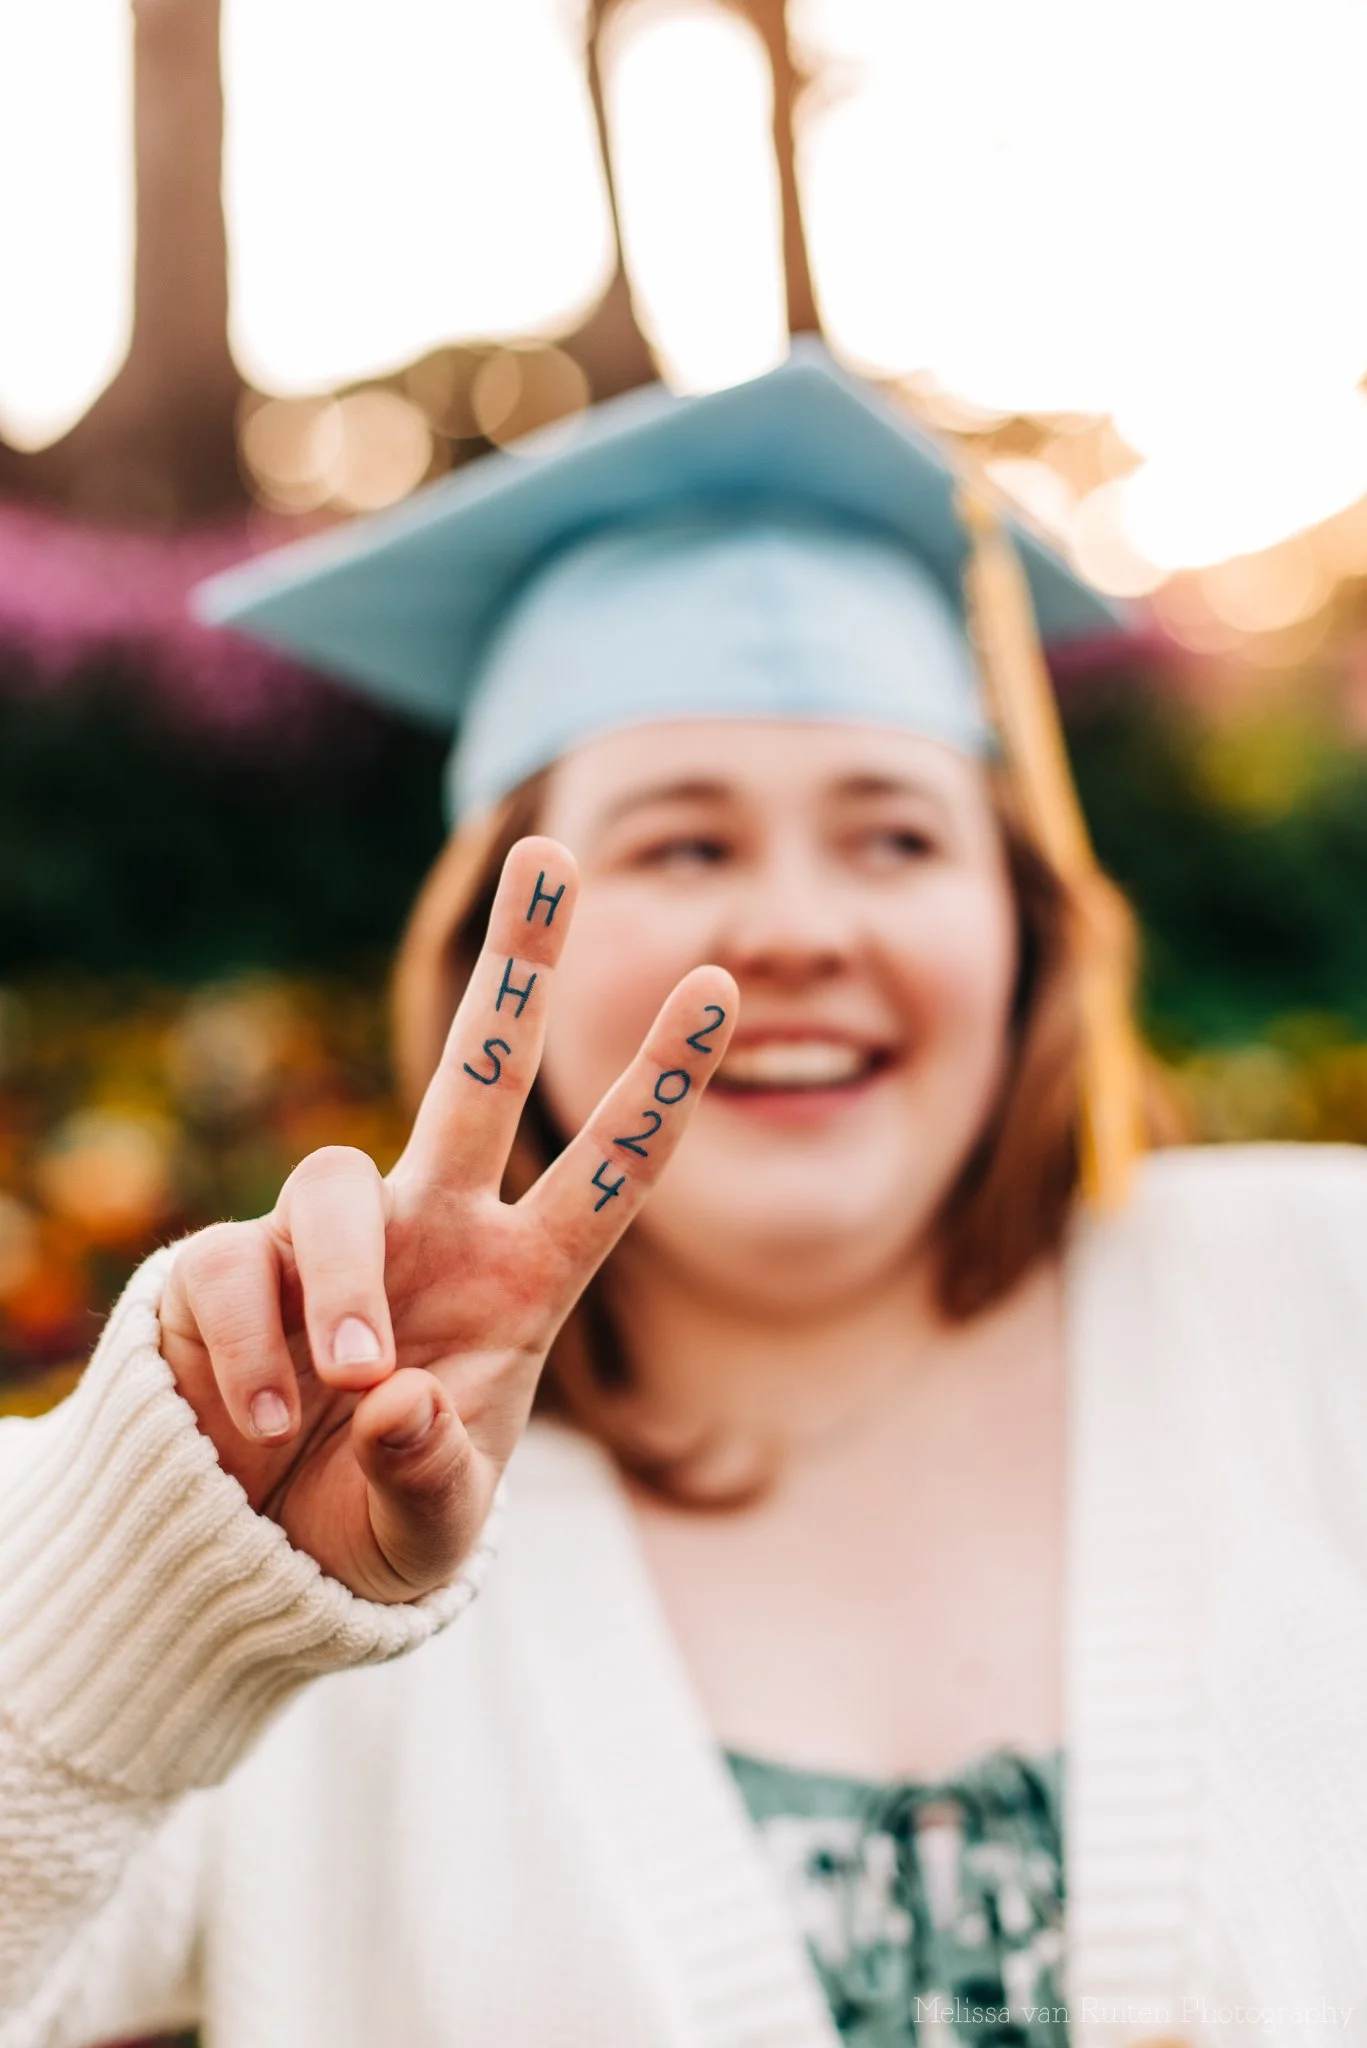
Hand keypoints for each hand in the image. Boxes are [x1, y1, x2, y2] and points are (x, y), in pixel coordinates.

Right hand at [159, 836, 736, 1601]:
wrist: (246, 1562)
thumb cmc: (369, 1529)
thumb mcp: (429, 1531)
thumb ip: (434, 1478)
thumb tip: (400, 1399)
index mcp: (520, 1286)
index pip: (608, 1175)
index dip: (663, 1087)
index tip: (723, 983)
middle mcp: (433, 1236)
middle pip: (480, 1071)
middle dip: (517, 962)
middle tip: (550, 848)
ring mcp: (328, 1246)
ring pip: (331, 1181)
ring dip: (344, 1283)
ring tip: (355, 1385)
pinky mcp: (223, 1269)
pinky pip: (231, 1272)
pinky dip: (251, 1350)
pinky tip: (264, 1421)